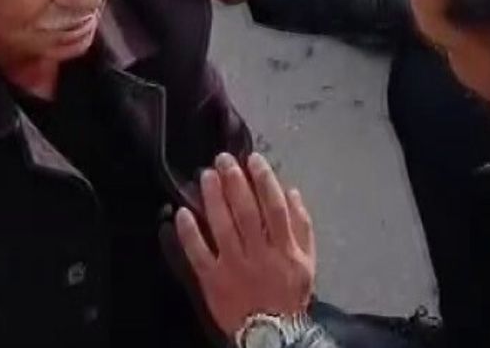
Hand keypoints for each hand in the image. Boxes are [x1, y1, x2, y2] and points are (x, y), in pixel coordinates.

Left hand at [175, 152, 315, 335]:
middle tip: (223, 159)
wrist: (273, 334)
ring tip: (206, 176)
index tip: (253, 160)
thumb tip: (291, 191)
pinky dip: (190, 233)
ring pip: (223, 227)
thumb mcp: (308, 261)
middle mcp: (260, 255)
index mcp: (285, 249)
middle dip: (235, 182)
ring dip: (214, 199)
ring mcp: (235, 267)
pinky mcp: (213, 281)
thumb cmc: (289, 294)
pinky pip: (199, 254)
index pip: (274, 207)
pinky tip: (182, 213)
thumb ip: (302, 226)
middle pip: (247, 212)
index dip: (264, 180)